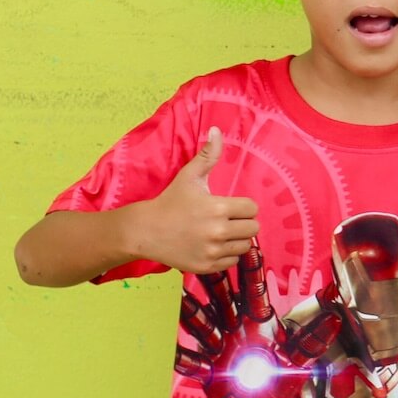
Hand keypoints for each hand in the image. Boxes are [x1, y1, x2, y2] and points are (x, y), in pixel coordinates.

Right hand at [127, 127, 259, 273]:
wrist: (145, 231)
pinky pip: (232, 262)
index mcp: (217, 208)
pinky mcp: (206, 267)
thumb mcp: (189, 176)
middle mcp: (217, 231)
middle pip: (252, 228)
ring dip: (237, 240)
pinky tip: (213, 246)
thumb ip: (208, 155)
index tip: (230, 206)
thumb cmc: (170, 202)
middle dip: (242, 223)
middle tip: (227, 220)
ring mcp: (212, 252)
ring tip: (220, 233)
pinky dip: (226, 255)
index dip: (243, 206)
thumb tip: (217, 130)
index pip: (252, 209)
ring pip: (245, 247)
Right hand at [174, 244, 341, 397]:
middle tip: (206, 256)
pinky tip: (170, 347)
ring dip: (191, 311)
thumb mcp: (298, 360)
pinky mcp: (209, 372)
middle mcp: (236, 330)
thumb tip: (337, 317)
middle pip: (224, 300)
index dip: (251, 270)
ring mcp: (220, 348)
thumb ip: (313, 339)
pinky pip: (192, 362)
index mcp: (259, 323)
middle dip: (216, 281)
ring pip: (203, 325)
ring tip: (179, 295)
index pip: (254, 291)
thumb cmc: (282, 382)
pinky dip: (182, 356)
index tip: (249, 247)